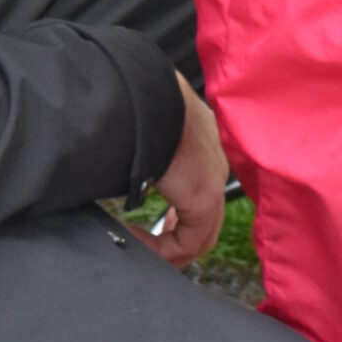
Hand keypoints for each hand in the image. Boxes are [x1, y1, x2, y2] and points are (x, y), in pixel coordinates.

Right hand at [143, 74, 228, 266]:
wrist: (143, 92)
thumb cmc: (133, 101)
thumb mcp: (144, 124)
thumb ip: (145, 145)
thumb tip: (126, 160)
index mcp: (202, 135)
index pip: (201, 183)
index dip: (181, 209)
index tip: (158, 218)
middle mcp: (215, 158)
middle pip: (207, 213)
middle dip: (180, 232)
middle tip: (155, 242)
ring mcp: (214, 178)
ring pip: (203, 231)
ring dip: (171, 246)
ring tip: (143, 246)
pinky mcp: (204, 197)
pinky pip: (190, 241)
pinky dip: (162, 249)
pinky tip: (135, 239)